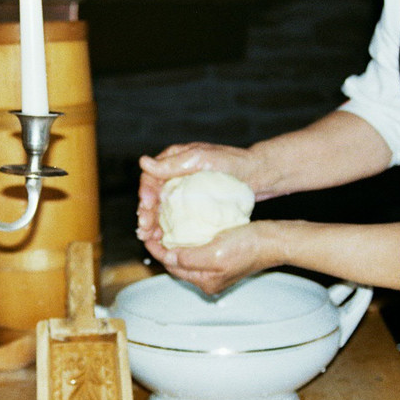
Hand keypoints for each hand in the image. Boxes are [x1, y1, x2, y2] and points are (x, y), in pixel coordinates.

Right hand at [136, 142, 269, 246]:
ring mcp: (183, 189)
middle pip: (153, 195)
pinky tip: (163, 239)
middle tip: (144, 229)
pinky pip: (174, 215)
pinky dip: (166, 227)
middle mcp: (175, 174)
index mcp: (173, 160)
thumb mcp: (200, 160)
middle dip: (146, 213)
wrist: (256, 174)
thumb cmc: (231, 162)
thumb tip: (143, 162)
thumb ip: (172, 164)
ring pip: (161, 208)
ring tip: (149, 238)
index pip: (150, 177)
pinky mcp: (192, 203)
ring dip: (152, 223)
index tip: (147, 206)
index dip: (145, 193)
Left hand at [147, 221, 283, 295]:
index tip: (147, 233)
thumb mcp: (215, 253)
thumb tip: (168, 258)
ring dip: (174, 242)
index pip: (171, 266)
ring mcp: (215, 269)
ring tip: (164, 225)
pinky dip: (187, 239)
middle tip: (152, 226)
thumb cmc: (249, 246)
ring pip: (185, 255)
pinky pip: (197, 249)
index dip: (156, 249)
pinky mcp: (222, 258)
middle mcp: (208, 279)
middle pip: (176, 262)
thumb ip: (189, 258)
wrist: (275, 241)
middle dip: (162, 246)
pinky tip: (184, 226)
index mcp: (205, 282)